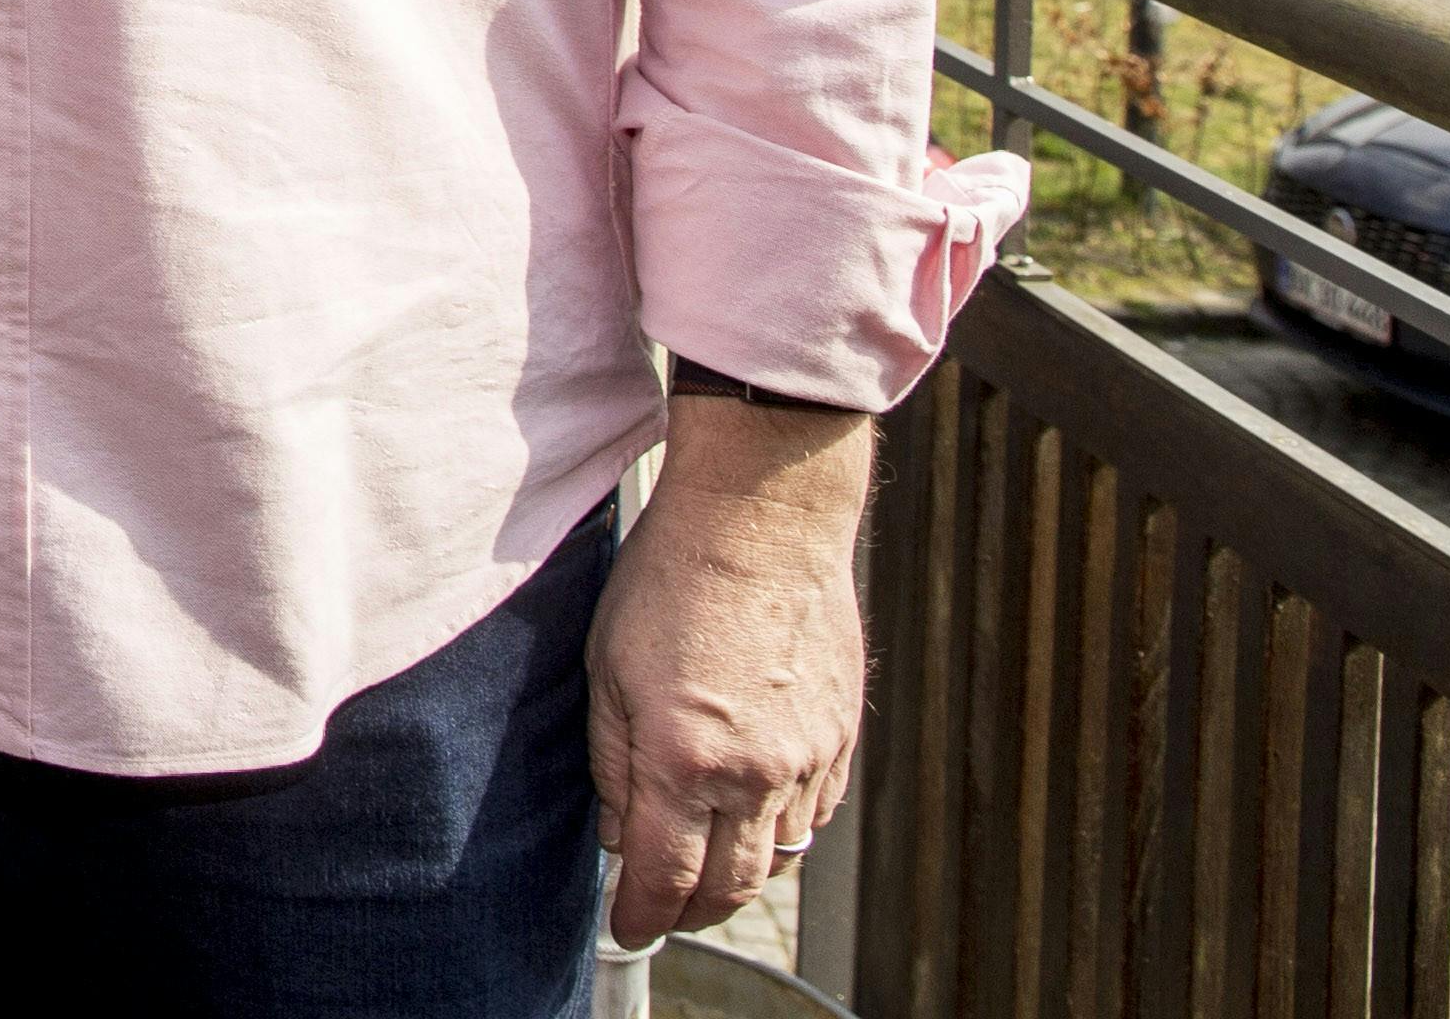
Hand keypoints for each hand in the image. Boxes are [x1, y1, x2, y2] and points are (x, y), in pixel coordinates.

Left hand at [590, 398, 876, 944]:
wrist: (763, 520)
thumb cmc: (669, 581)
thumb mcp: (606, 670)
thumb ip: (612, 765)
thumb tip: (619, 838)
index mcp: (685, 760)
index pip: (665, 878)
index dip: (643, 916)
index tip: (627, 928)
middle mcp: (756, 774)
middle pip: (731, 888)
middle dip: (692, 912)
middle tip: (663, 913)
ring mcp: (809, 759)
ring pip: (779, 858)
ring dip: (739, 875)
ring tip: (703, 868)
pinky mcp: (843, 737)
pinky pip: (813, 814)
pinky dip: (781, 831)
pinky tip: (752, 816)